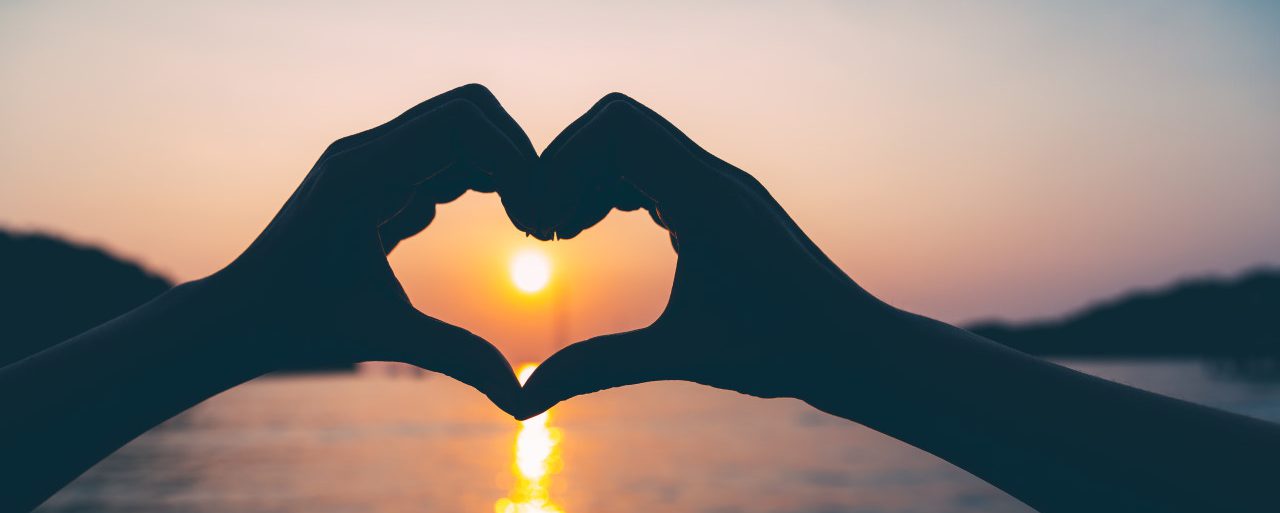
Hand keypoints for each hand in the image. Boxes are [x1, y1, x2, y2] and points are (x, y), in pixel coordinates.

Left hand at [211, 84, 533, 414]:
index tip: (535, 225)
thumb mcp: (387, 337)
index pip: (462, 124)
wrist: (240, 316)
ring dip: (502, 167)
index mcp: (363, 174)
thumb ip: (459, 358)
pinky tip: (500, 222)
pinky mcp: (378, 173)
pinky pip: (444, 152)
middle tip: (539, 220)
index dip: (515, 162)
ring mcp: (371, 157)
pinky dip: (482, 178)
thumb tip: (523, 405)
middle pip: (469, 109)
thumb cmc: (301, 326)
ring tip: (528, 224)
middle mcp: (366, 151)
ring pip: (460, 126)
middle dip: (517, 156)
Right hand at [517, 94, 899, 416]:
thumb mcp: (681, 355)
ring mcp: (720, 183)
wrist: (855, 348)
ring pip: (636, 140)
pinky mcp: (722, 198)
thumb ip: (599, 367)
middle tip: (545, 232)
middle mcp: (714, 175)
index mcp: (705, 197)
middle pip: (616, 123)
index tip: (545, 231)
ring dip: (591, 176)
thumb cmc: (782, 352)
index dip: (563, 165)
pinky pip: (655, 164)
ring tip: (564, 234)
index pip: (616, 127)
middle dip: (568, 168)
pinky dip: (617, 185)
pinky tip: (599, 229)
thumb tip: (524, 403)